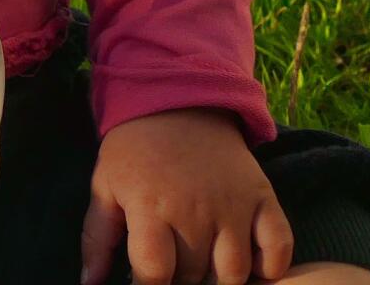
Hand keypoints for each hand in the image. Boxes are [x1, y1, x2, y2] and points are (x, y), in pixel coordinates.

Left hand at [80, 107, 292, 284]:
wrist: (179, 103)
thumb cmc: (135, 150)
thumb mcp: (105, 185)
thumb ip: (97, 238)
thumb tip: (91, 283)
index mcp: (150, 206)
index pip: (154, 273)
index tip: (146, 282)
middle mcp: (195, 210)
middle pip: (193, 276)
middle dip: (179, 280)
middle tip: (172, 266)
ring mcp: (233, 205)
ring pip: (234, 273)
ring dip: (217, 279)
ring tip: (202, 268)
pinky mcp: (263, 197)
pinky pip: (279, 247)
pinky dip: (270, 267)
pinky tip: (248, 263)